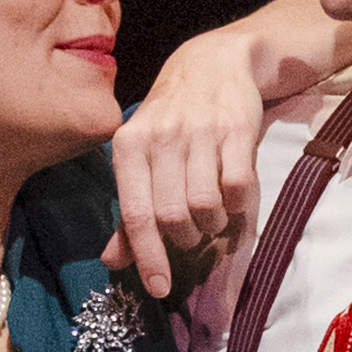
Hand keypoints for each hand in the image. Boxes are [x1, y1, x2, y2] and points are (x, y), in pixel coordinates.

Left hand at [107, 6, 319, 296]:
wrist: (211, 63)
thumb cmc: (169, 121)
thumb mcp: (140, 157)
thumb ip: (129, 212)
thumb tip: (113, 262)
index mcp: (129, 146)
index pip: (136, 213)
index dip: (147, 256)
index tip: (158, 288)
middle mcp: (161, 137)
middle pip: (172, 215)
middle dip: (184, 240)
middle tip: (190, 238)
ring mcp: (201, 132)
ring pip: (206, 205)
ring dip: (212, 225)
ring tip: (211, 217)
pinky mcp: (237, 129)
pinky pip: (238, 187)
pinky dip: (238, 207)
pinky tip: (233, 201)